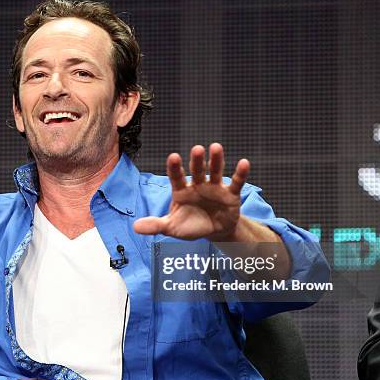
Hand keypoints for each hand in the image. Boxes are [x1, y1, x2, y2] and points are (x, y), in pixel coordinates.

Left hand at [134, 143, 248, 240]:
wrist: (214, 232)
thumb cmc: (191, 226)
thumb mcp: (172, 228)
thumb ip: (156, 225)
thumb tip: (135, 227)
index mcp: (181, 191)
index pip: (176, 177)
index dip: (175, 167)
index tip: (174, 156)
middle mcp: (197, 185)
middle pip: (196, 170)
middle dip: (197, 161)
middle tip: (197, 149)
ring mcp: (214, 188)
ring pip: (215, 171)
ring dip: (216, 160)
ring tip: (216, 147)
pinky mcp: (230, 194)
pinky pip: (236, 182)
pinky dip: (240, 174)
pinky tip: (244, 162)